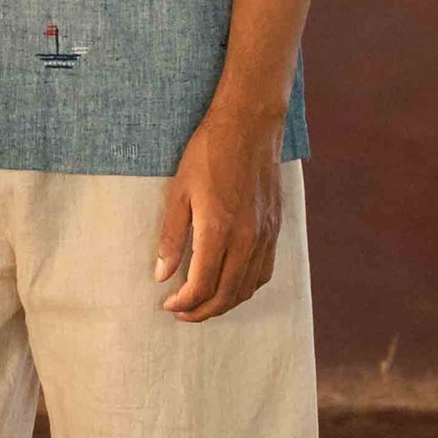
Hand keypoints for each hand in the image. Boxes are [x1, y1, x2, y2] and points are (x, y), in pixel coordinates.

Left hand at [155, 103, 286, 322]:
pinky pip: (264, 272)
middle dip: (202, 311)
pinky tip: (231, 285)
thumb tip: (162, 275)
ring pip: (247, 288)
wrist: (249, 125)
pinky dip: (246, 287)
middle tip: (182, 312)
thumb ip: (172, 237)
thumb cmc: (209, 153)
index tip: (169, 303)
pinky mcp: (275, 229)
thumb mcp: (179, 192)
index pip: (202, 285)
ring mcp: (264, 235)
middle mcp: (246, 238)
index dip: (184, 302)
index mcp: (218, 229)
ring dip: (224, 303)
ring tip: (204, 304)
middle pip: (226, 295)